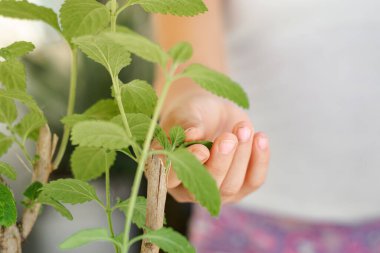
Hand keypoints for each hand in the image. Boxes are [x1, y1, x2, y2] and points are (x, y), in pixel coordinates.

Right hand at [160, 88, 269, 203]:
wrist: (211, 111)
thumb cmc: (191, 112)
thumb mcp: (185, 112)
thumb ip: (186, 124)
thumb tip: (191, 136)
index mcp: (166, 169)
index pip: (172, 178)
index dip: (188, 167)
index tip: (201, 149)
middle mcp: (188, 187)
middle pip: (207, 186)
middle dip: (221, 162)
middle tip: (228, 137)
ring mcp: (216, 190)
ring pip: (231, 186)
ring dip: (241, 157)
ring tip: (243, 129)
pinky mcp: (240, 185)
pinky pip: (253, 181)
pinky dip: (260, 160)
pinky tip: (260, 137)